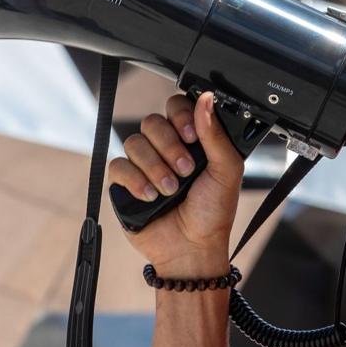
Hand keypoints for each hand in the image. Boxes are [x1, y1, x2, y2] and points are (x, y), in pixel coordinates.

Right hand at [108, 92, 242, 274]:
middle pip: (152, 122)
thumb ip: (216, 134)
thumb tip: (207, 98)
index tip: (192, 136)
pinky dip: (135, 180)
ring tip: (171, 189)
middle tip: (186, 170)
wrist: (193, 248)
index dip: (181, 116)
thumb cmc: (214, 212)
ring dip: (155, 166)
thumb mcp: (227, 170)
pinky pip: (118, 165)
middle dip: (169, 146)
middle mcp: (166, 148)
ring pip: (134, 142)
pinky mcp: (125, 183)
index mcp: (191, 139)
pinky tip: (151, 196)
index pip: (177, 106)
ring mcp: (144, 164)